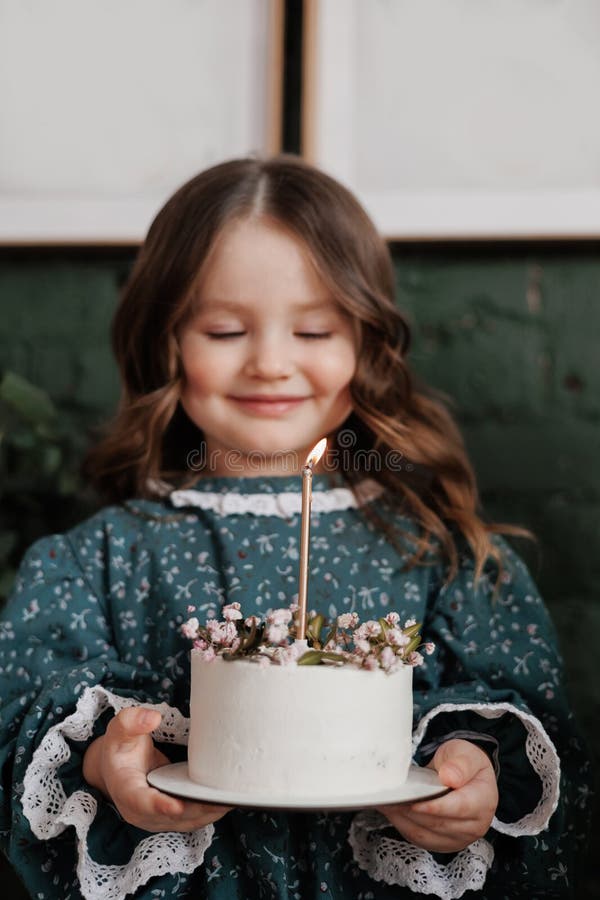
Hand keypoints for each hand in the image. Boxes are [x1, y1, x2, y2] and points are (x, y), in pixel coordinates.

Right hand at [83, 706, 231, 832]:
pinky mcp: (170, 817)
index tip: (178, 805)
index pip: (141, 802)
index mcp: (125, 789)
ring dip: (208, 813)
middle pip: (171, 816)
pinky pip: (191, 819)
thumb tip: (153, 718)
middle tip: (222, 799)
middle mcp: (139, 811)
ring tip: (232, 799)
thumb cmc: (121, 746)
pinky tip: (227, 801)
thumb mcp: (119, 729)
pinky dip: (209, 812)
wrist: (118, 767)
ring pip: (185, 821)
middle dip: (197, 810)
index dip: (159, 806)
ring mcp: (155, 818)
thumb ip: (132, 721)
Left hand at [376, 738, 497, 852]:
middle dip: (413, 813)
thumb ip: (460, 764)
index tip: (415, 803)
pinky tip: (391, 811)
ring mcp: (459, 838)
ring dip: (404, 820)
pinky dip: (402, 826)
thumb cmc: (463, 763)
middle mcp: (475, 825)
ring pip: (426, 834)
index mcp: (483, 801)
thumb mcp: (464, 753)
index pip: (459, 808)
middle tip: (391, 799)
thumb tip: (450, 777)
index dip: (436, 807)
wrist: (464, 776)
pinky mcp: (442, 843)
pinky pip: (419, 839)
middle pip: (439, 824)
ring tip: (386, 803)